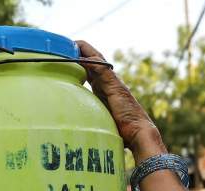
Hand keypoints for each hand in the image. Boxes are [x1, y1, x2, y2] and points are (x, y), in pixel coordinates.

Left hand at [76, 40, 164, 159]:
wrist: (138, 133)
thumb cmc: (122, 132)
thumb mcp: (102, 121)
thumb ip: (92, 116)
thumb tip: (74, 127)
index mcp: (105, 90)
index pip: (91, 71)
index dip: (80, 63)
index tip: (66, 57)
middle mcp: (110, 83)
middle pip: (94, 63)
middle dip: (81, 53)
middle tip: (67, 45)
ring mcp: (113, 83)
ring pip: (98, 62)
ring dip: (86, 52)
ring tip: (74, 44)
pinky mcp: (116, 87)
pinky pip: (102, 70)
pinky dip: (92, 62)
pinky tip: (82, 57)